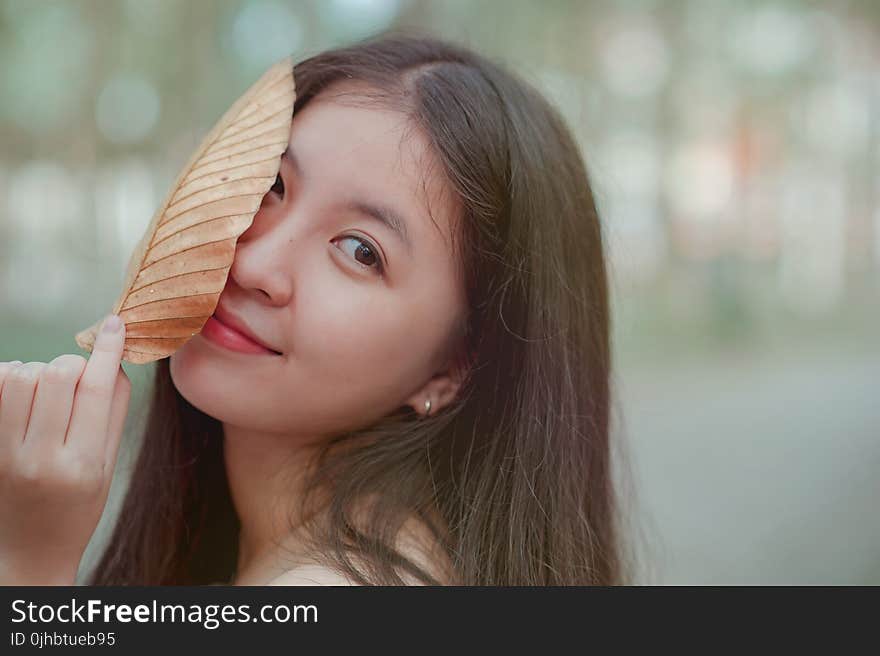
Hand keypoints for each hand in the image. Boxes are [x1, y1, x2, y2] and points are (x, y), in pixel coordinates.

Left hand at [0, 314, 130, 584]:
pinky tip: (23, 395)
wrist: (29, 552)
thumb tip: (114, 360)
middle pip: (55, 375)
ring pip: (19, 375)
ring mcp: (4, 454)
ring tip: (47, 391)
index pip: (95, 390)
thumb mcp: (109, 467)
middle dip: (72, 364)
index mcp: (82, 465)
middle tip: (78, 378)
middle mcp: (39, 459)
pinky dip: (11, 378)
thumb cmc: (78, 508)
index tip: (116, 325)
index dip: (107, 350)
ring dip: (39, 370)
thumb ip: (113, 413)